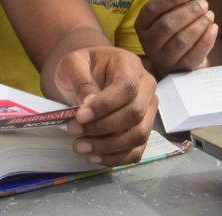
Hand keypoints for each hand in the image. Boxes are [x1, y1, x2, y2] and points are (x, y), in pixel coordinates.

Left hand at [54, 47, 157, 166]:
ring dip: (108, 146)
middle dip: (102, 127)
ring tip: (80, 146)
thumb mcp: (73, 63)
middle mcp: (147, 87)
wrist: (90, 74)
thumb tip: (88, 103)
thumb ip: (81, 80)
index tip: (79, 116)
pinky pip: (136, 150)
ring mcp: (148, 110)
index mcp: (130, 65)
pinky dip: (115, 158)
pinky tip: (93, 156)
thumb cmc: (83, 66)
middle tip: (74, 130)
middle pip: (135, 113)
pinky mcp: (143, 129)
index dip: (105, 105)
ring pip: (138, 135)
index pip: (127, 87)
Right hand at [135, 0, 216, 75]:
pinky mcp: (180, 68)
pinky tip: (214, 28)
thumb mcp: (168, 14)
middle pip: (167, 25)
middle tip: (204, 4)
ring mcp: (163, 58)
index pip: (152, 9)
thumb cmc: (174, 27)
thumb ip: (174, 4)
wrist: (181, 55)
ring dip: (199, 25)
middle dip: (189, 12)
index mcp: (142, 26)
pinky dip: (206, 40)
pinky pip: (194, 55)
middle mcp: (148, 44)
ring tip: (210, 15)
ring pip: (181, 41)